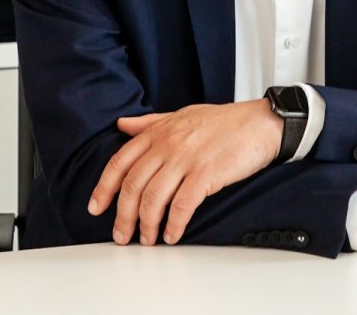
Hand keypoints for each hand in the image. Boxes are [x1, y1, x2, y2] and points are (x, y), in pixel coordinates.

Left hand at [88, 99, 282, 246]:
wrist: (261, 122)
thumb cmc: (225, 121)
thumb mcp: (182, 114)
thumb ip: (150, 122)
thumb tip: (122, 126)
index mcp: (159, 131)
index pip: (120, 162)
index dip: (104, 188)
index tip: (96, 208)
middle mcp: (168, 144)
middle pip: (132, 186)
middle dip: (123, 216)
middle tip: (121, 236)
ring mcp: (186, 159)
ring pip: (153, 198)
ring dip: (146, 225)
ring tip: (147, 240)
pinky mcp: (206, 174)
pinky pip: (182, 205)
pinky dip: (173, 224)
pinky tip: (172, 235)